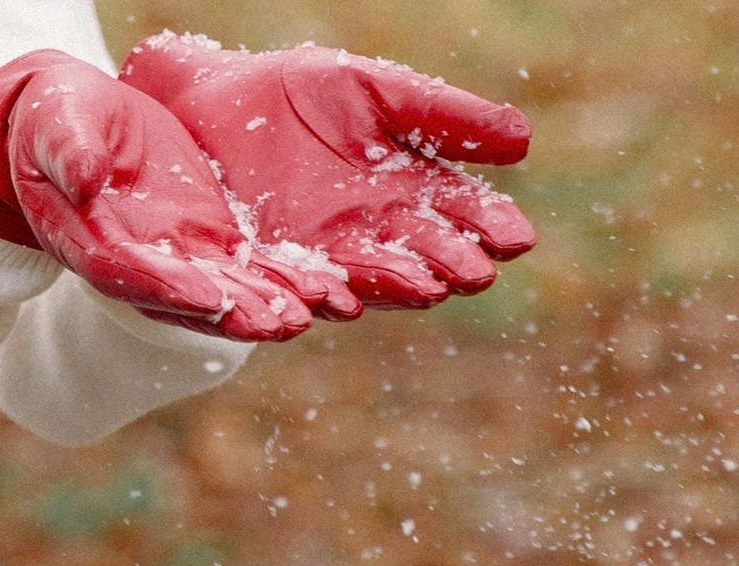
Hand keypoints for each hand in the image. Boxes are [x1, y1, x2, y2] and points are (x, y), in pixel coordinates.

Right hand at [0, 50, 347, 340]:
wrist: (76, 129)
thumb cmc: (54, 123)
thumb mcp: (54, 125)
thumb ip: (68, 150)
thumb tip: (81, 177)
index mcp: (99, 248)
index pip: (136, 278)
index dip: (174, 290)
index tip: (212, 297)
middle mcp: (147, 271)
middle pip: (199, 302)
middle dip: (246, 313)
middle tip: (290, 323)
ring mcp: (186, 263)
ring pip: (238, 292)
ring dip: (283, 304)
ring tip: (329, 308)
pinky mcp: (216, 245)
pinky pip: (260, 269)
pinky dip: (297, 281)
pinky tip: (336, 289)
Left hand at [119, 35, 536, 311]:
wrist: (215, 103)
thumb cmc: (299, 94)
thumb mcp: (376, 93)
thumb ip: (441, 118)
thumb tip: (524, 140)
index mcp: (408, 191)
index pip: (459, 212)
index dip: (486, 225)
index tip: (517, 236)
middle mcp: (377, 234)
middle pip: (423, 253)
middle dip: (449, 263)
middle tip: (478, 272)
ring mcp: (330, 256)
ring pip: (372, 278)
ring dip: (399, 287)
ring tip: (427, 289)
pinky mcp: (281, 268)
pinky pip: (306, 285)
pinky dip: (323, 294)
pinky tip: (341, 299)